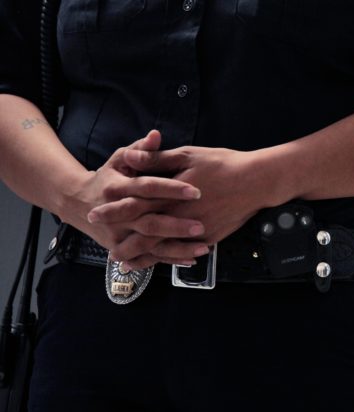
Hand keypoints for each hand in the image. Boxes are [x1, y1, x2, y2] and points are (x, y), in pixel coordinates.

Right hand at [65, 130, 208, 266]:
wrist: (77, 203)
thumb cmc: (106, 178)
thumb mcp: (119, 159)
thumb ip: (140, 150)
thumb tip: (156, 135)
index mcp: (118, 187)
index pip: (148, 187)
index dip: (171, 189)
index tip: (196, 191)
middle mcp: (117, 214)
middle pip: (149, 221)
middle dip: (176, 225)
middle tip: (201, 225)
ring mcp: (119, 234)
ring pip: (150, 244)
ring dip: (177, 248)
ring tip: (202, 249)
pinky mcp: (122, 247)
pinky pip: (148, 257)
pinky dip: (169, 260)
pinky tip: (191, 260)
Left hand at [89, 145, 279, 259]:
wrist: (257, 181)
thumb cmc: (224, 164)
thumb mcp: (188, 155)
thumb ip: (157, 159)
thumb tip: (131, 158)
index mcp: (172, 194)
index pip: (135, 203)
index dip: (114, 210)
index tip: (96, 214)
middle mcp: (181, 215)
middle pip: (145, 232)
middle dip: (125, 241)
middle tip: (108, 249)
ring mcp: (196, 230)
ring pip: (164, 248)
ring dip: (143, 257)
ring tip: (126, 263)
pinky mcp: (209, 237)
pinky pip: (185, 252)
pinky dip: (169, 259)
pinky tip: (159, 263)